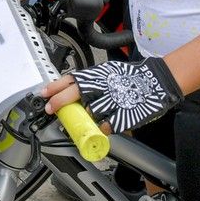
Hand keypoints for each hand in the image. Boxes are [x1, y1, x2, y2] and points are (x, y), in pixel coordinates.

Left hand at [61, 58, 182, 133]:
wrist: (155, 81)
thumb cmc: (129, 77)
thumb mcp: (106, 73)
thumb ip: (90, 81)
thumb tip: (69, 89)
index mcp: (97, 75)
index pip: (70, 79)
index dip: (54, 87)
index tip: (44, 95)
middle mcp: (101, 86)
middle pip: (74, 94)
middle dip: (60, 102)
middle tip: (51, 109)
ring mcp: (111, 101)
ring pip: (89, 112)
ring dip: (84, 117)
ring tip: (86, 118)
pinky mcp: (121, 115)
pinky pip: (105, 126)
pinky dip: (101, 128)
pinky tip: (103, 125)